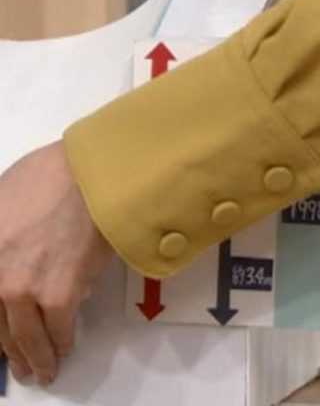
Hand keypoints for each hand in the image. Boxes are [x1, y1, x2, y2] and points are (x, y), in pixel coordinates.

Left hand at [0, 141, 113, 385]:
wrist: (92, 170)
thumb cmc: (52, 173)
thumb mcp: (3, 198)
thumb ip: (2, 236)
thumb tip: (15, 259)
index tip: (1, 341)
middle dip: (10, 350)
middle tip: (19, 363)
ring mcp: (21, 289)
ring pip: (23, 337)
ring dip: (34, 357)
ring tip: (42, 369)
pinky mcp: (57, 294)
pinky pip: (57, 330)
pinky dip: (60, 345)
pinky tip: (62, 351)